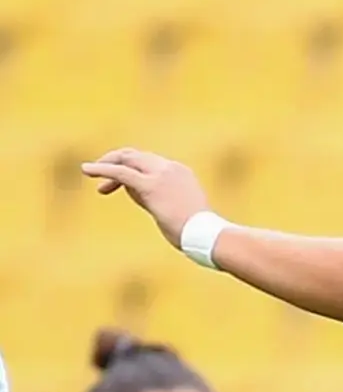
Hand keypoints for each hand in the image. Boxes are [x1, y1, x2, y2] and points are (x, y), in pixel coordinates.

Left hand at [79, 149, 209, 247]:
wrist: (208, 236)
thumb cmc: (197, 231)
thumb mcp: (177, 209)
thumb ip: (157, 197)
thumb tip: (137, 195)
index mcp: (181, 172)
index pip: (149, 162)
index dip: (131, 168)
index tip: (121, 185)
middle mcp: (171, 168)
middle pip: (135, 155)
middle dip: (116, 163)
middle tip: (101, 179)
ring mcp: (161, 175)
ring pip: (126, 160)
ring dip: (107, 165)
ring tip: (88, 171)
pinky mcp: (150, 185)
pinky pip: (120, 172)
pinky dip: (101, 169)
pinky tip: (86, 170)